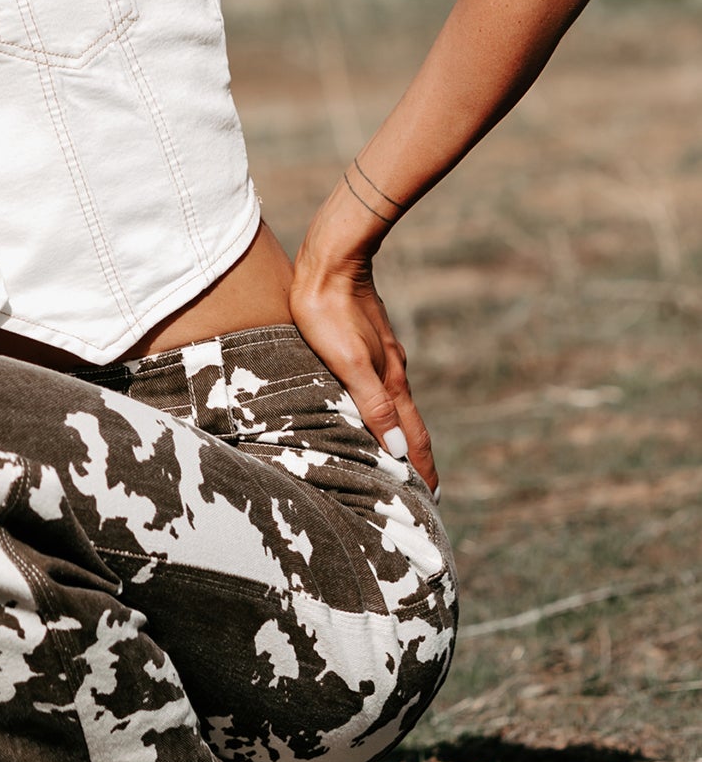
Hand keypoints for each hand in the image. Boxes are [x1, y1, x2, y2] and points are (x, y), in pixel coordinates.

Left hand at [289, 249, 437, 491]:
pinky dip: (385, 409)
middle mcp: (392, 372)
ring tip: (398, 458)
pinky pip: (381, 386)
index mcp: (390, 382)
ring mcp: (382, 356)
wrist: (331, 260)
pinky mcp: (367, 342)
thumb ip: (372, 404)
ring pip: (396, 405)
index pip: (413, 438)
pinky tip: (373, 407)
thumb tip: (398, 449)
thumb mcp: (347, 362)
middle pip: (410, 425)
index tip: (431, 501)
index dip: (422, 470)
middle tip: (421, 491)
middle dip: (416, 459)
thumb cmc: (329, 311)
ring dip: (400, 434)